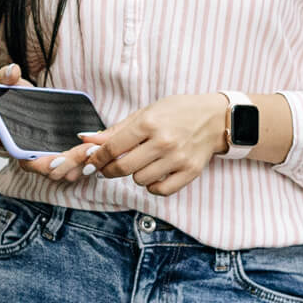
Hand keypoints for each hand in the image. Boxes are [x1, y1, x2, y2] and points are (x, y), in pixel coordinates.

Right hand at [0, 64, 90, 180]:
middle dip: (73, 162)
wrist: (23, 111)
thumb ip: (7, 77)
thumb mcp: (9, 87)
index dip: (47, 165)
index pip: (33, 165)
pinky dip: (89, 160)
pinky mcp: (68, 158)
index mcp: (20, 150)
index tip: (59, 158)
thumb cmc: (15, 103)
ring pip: (71, 172)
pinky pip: (80, 166)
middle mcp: (38, 160)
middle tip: (90, 149)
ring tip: (97, 148)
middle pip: (57, 172)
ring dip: (84, 163)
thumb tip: (12, 70)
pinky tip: (100, 147)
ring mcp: (54, 161)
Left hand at [80, 92, 232, 196]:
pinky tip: (155, 173)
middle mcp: (163, 142)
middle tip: (108, 168)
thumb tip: (87, 140)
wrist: (215, 118)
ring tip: (143, 163)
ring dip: (135, 175)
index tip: (91, 161)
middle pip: (123, 168)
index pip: (113, 147)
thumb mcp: (146, 112)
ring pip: (140, 180)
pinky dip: (153, 185)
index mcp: (149, 123)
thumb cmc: (178, 112)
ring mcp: (178, 159)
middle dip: (109, 170)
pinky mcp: (190, 172)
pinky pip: (160, 190)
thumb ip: (117, 130)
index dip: (97, 157)